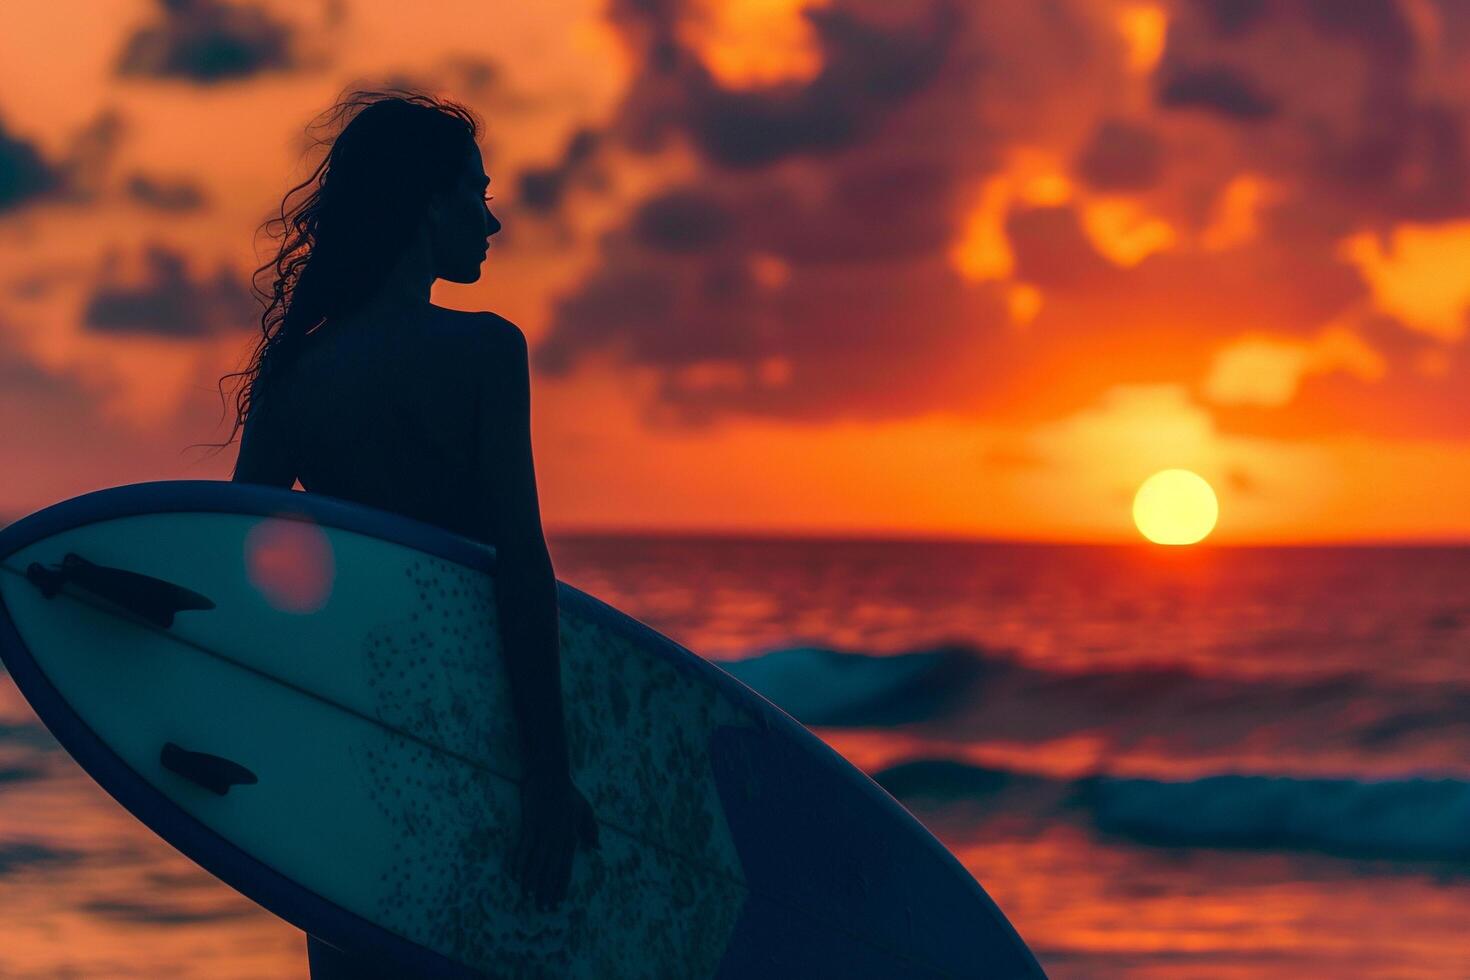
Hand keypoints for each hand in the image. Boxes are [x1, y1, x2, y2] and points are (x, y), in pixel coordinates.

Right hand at [512, 769, 598, 909]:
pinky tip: (515, 875)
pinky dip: (519, 863)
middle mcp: (557, 838)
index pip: (566, 867)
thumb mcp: (585, 810)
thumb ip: (591, 830)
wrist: (550, 774)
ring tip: (529, 898)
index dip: (562, 885)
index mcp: (570, 836)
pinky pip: (524, 848)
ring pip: (537, 863)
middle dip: (547, 890)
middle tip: (544, 909)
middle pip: (551, 870)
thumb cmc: (568, 792)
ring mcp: (543, 832)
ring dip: (532, 882)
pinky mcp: (530, 825)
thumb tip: (598, 848)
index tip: (559, 901)